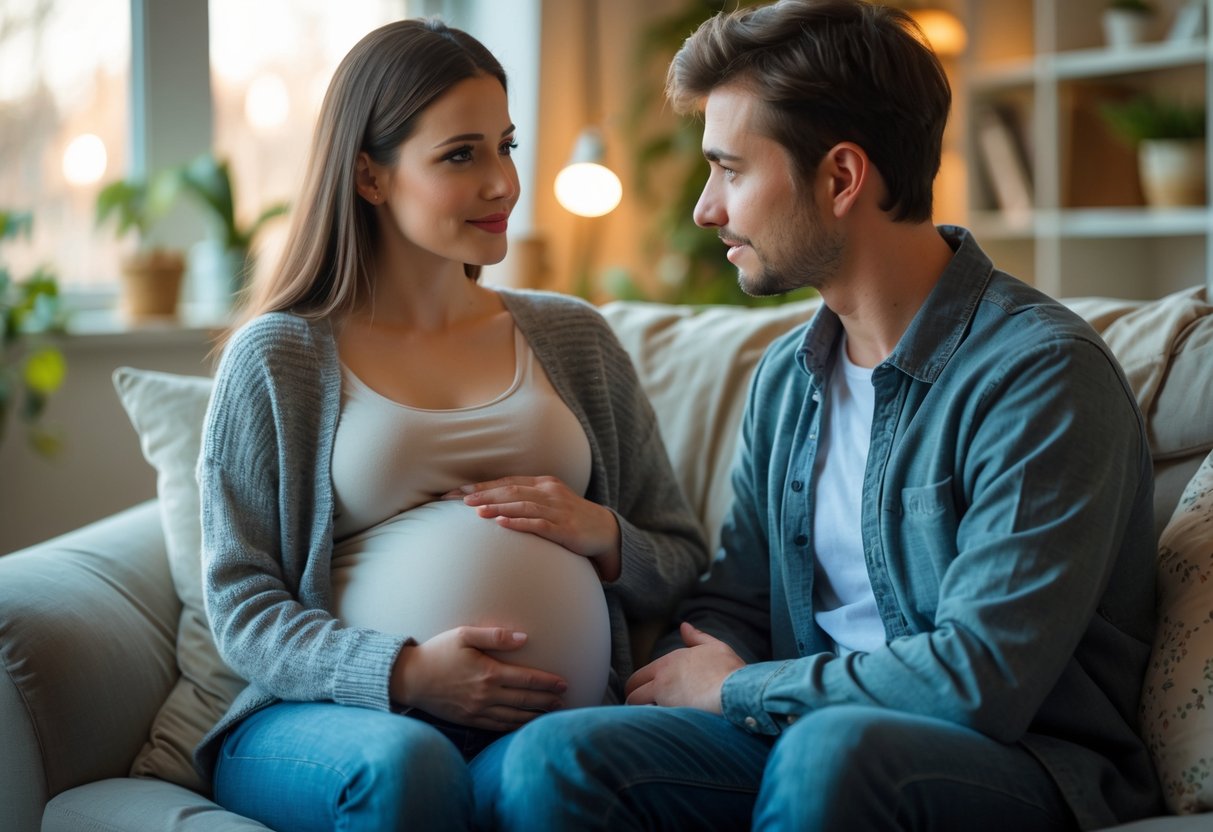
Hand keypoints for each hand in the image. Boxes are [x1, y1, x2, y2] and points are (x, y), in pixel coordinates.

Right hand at [390, 626, 567, 730]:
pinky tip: (523, 724)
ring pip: (514, 717)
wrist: (410, 678)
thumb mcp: (464, 635)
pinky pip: (497, 726)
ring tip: (550, 714)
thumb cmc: (438, 652)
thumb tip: (524, 638)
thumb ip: (496, 636)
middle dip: (546, 700)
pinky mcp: (468, 720)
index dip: (547, 682)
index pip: (526, 679)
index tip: (562, 683)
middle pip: (524, 700)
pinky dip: (514, 726)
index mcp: (488, 673)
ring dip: (534, 716)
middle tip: (563, 700)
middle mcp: (486, 695)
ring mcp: (477, 710)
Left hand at [444, 476, 621, 580]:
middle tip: (457, 499)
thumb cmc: (572, 518)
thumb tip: (493, 506)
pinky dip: (520, 523)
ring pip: (523, 505)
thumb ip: (526, 501)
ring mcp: (558, 510)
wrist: (606, 531)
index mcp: (544, 484)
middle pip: (511, 490)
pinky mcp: (566, 529)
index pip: (506, 482)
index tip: (456, 491)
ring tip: (476, 511)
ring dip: (498, 507)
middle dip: (482, 494)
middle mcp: (550, 493)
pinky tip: (503, 524)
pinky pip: (540, 525)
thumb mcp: (549, 504)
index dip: (481, 486)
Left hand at [624, 622, 743, 712]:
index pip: (639, 676)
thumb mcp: (716, 647)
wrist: (739, 691)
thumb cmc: (731, 671)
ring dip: (642, 712)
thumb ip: (697, 637)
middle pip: (632, 690)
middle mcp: (662, 675)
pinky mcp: (668, 710)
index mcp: (670, 661)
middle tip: (647, 711)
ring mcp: (663, 693)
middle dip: (635, 701)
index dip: (641, 688)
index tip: (649, 697)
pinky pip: (649, 718)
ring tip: (656, 720)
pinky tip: (664, 727)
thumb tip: (684, 626)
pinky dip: (652, 723)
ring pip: (636, 705)